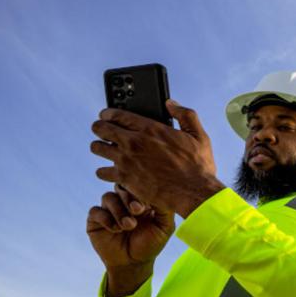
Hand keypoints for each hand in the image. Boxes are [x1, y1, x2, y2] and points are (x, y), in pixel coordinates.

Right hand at [86, 184, 174, 271]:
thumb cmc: (150, 244)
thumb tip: (162, 191)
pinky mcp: (96, 219)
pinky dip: (106, 218)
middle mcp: (123, 200)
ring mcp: (109, 208)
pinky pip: (95, 210)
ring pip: (108, 197)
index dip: (140, 189)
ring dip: (119, 211)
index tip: (147, 202)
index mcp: (140, 198)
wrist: (133, 264)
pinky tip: (115, 230)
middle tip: (137, 210)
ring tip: (129, 226)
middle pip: (121, 186)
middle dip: (129, 198)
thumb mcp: (164, 227)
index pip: (137, 184)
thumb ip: (165, 209)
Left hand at [90, 99, 225, 217]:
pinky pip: (101, 172)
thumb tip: (171, 103)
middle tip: (101, 130)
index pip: (117, 114)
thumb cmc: (198, 166)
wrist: (193, 193)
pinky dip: (104, 172)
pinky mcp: (124, 179)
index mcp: (150, 129)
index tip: (106, 115)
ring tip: (103, 149)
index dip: (108, 113)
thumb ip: (185, 115)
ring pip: (97, 148)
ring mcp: (126, 161)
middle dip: (99, 127)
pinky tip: (111, 172)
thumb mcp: (198, 135)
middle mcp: (134, 142)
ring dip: (99, 147)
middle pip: (101, 128)